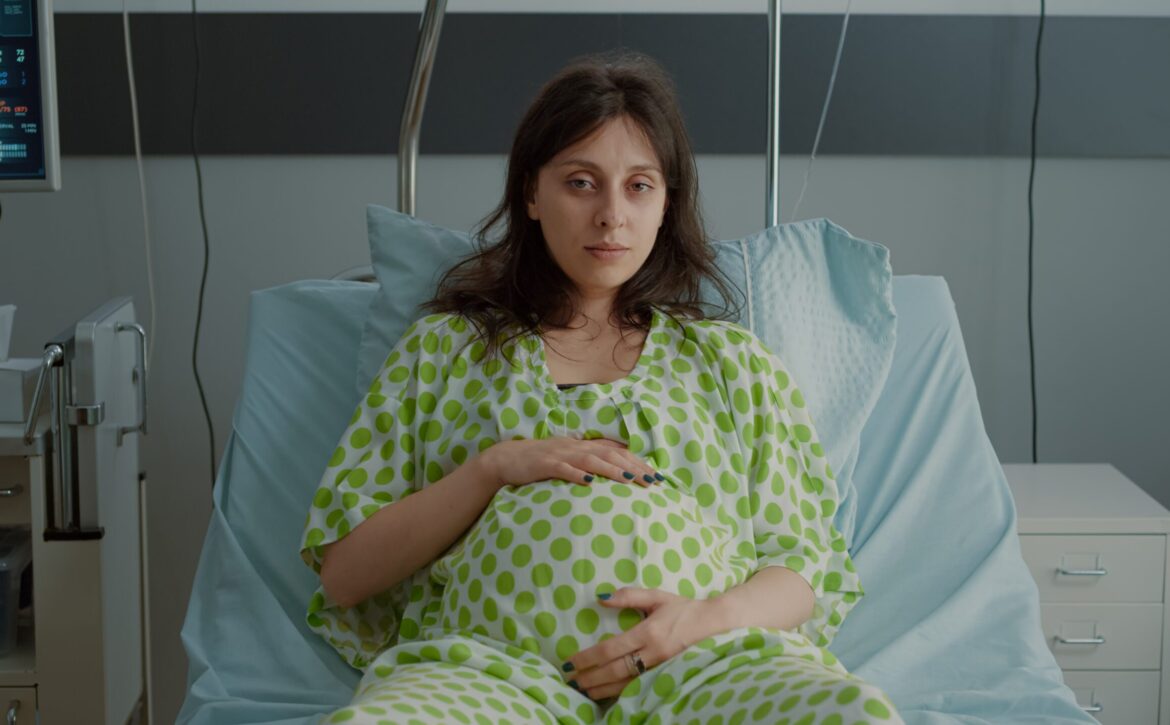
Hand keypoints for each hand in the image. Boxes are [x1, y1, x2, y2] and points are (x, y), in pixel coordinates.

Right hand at [481, 437, 662, 490]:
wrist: (507, 458)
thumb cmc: (541, 462)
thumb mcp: (569, 459)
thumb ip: (590, 460)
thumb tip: (618, 466)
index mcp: (582, 446)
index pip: (616, 451)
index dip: (637, 462)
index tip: (656, 475)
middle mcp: (575, 447)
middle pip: (609, 454)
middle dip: (632, 466)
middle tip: (652, 481)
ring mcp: (560, 455)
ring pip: (590, 460)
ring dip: (611, 470)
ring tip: (630, 479)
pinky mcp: (544, 465)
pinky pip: (563, 469)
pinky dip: (576, 475)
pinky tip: (589, 483)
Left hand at [560, 588, 718, 700]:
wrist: (716, 626)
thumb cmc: (684, 609)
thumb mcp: (657, 597)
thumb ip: (629, 596)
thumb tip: (601, 598)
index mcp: (648, 632)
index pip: (611, 649)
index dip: (589, 657)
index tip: (571, 661)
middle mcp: (653, 653)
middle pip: (614, 670)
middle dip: (590, 677)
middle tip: (570, 680)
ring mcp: (660, 668)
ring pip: (625, 684)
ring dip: (601, 689)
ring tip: (583, 690)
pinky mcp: (666, 676)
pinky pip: (639, 687)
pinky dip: (620, 693)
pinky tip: (607, 694)